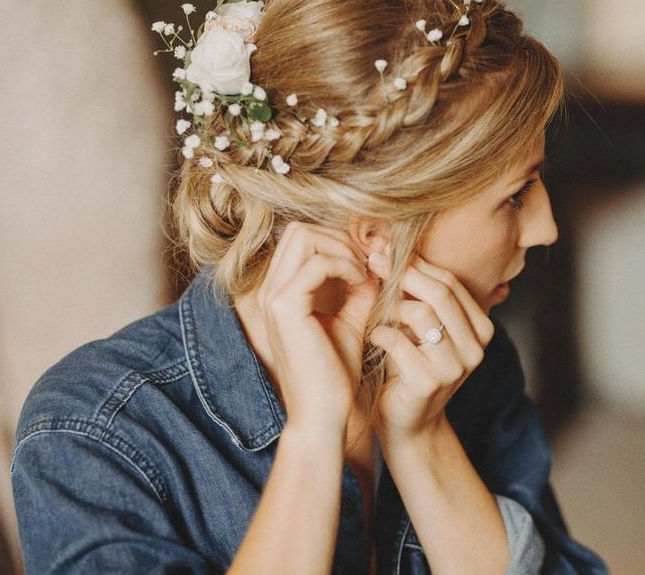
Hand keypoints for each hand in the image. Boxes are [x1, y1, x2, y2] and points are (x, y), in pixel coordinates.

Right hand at [255, 222, 379, 438]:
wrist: (324, 415)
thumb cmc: (334, 374)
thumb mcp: (350, 321)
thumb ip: (357, 290)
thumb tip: (375, 262)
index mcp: (280, 292)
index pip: (301, 239)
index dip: (337, 241)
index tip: (367, 260)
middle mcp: (269, 290)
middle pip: (300, 230)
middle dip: (338, 238)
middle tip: (367, 261)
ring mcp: (273, 296)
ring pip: (305, 237)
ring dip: (342, 249)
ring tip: (364, 273)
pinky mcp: (285, 307)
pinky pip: (317, 262)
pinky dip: (345, 265)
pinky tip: (361, 283)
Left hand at [367, 249, 494, 441]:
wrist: (408, 423)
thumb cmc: (410, 367)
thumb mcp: (422, 329)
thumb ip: (419, 295)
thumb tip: (390, 247)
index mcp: (481, 328)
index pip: (450, 282)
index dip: (416, 262)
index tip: (386, 248)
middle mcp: (476, 346)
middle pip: (440, 292)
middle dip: (403, 273)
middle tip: (374, 262)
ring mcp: (456, 366)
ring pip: (420, 312)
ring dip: (390, 307)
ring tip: (375, 311)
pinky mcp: (430, 381)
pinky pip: (398, 339)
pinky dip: (379, 333)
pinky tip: (374, 337)